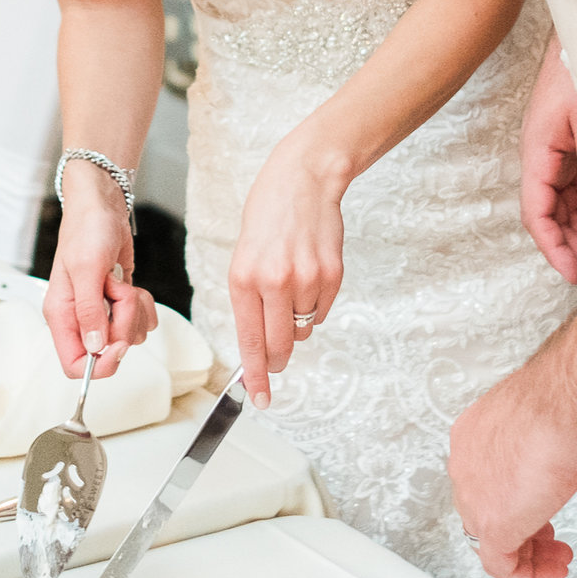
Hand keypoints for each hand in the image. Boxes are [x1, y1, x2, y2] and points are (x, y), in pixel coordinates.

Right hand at [42, 170, 155, 375]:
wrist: (103, 207)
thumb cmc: (87, 230)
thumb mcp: (87, 268)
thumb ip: (89, 311)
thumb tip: (95, 348)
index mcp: (62, 316)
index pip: (74, 365)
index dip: (100, 364)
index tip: (118, 343)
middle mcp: (80, 319)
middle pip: (108, 351)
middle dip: (123, 323)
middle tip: (119, 293)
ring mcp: (101, 313)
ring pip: (129, 337)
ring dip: (134, 310)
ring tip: (120, 282)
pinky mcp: (120, 305)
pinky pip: (141, 322)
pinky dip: (144, 305)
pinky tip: (132, 285)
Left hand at [227, 140, 348, 409]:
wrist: (305, 179)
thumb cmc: (269, 214)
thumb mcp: (243, 255)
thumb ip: (249, 299)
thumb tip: (260, 343)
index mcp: (243, 278)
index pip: (250, 341)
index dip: (255, 375)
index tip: (259, 398)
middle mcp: (274, 282)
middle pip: (280, 346)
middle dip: (277, 360)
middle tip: (276, 360)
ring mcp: (307, 280)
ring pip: (303, 328)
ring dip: (296, 322)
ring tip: (291, 288)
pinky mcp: (333, 275)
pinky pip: (322, 312)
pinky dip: (314, 306)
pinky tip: (308, 277)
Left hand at [448, 370, 576, 577]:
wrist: (561, 406)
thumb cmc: (558, 403)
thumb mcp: (538, 419)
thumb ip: (536, 439)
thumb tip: (553, 447)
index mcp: (470, 437)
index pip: (482, 479)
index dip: (511, 496)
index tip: (536, 502)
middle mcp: (464, 467)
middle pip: (484, 509)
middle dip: (520, 525)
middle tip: (548, 535)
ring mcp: (473, 498)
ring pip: (491, 540)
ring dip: (528, 552)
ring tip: (556, 556)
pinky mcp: (492, 527)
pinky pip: (501, 564)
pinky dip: (528, 572)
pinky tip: (552, 569)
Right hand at [521, 36, 576, 284]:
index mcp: (537, 153)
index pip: (536, 212)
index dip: (552, 246)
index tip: (572, 272)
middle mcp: (542, 160)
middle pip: (550, 216)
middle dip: (573, 247)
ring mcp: (555, 157)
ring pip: (564, 208)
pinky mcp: (569, 152)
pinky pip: (575, 191)